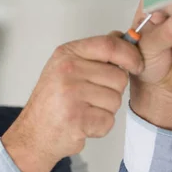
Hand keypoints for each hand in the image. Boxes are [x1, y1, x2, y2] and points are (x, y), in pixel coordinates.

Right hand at [2, 34, 143, 171]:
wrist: (33, 134)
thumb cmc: (52, 102)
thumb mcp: (66, 67)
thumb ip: (94, 53)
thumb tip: (121, 37)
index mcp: (67, 54)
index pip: (109, 45)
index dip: (130, 55)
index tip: (137, 65)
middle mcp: (67, 71)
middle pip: (118, 76)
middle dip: (112, 91)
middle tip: (91, 98)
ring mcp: (71, 95)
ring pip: (115, 100)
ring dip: (105, 110)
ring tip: (84, 110)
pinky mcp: (76, 118)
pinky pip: (108, 121)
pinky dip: (99, 127)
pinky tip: (83, 124)